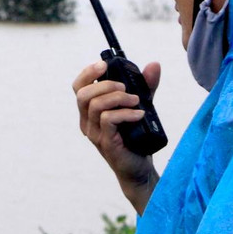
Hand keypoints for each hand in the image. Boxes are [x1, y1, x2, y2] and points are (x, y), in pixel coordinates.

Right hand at [72, 59, 160, 212]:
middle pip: (83, 95)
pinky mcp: (106, 143)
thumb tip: (154, 65)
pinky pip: (109, 120)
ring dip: (118, 98)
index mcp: (90, 111)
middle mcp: (87, 122)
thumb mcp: (140, 105)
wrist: (140, 168)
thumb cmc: (135, 137)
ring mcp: (95, 134)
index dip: (88, 73)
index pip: (78, 87)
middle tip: (126, 87)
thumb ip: (145, 86)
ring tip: (137, 100)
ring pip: (96, 106)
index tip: (104, 65)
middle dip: (105, 84)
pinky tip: (139, 114)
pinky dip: (125, 113)